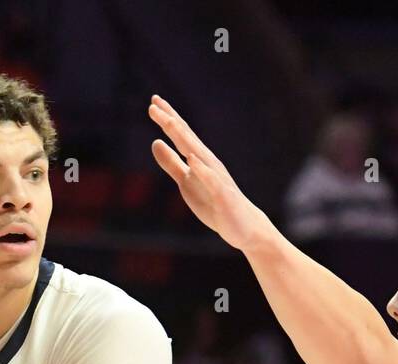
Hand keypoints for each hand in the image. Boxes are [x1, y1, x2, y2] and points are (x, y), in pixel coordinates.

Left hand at [148, 94, 274, 251]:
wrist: (244, 226)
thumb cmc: (214, 202)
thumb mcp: (185, 182)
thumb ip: (171, 163)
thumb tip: (155, 142)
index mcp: (198, 160)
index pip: (181, 135)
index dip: (167, 118)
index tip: (153, 101)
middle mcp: (208, 163)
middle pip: (186, 138)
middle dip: (170, 121)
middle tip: (154, 103)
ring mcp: (216, 178)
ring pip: (198, 154)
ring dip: (184, 138)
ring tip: (169, 122)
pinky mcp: (222, 195)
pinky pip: (211, 181)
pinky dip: (201, 169)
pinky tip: (191, 159)